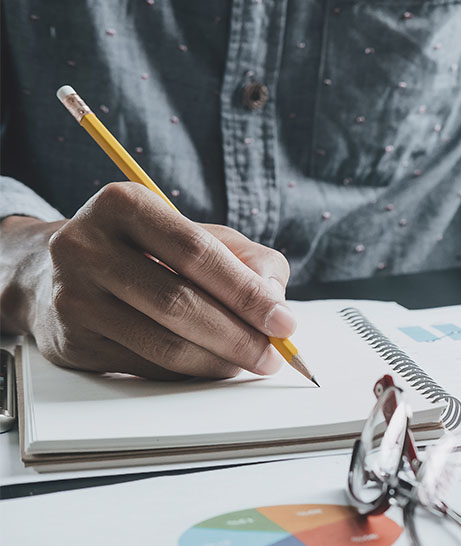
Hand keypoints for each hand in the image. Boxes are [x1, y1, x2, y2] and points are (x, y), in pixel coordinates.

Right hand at [0, 182, 294, 378]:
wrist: (50, 272)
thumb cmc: (143, 249)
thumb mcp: (193, 233)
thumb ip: (246, 257)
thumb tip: (274, 298)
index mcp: (123, 205)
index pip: (195, 253)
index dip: (245, 291)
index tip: (285, 320)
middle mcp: (86, 248)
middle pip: (178, 303)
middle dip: (238, 335)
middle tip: (273, 355)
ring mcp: (72, 297)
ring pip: (162, 344)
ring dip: (217, 361)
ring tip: (248, 362)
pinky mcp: (70, 342)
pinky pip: (144, 367)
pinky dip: (188, 372)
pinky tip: (211, 366)